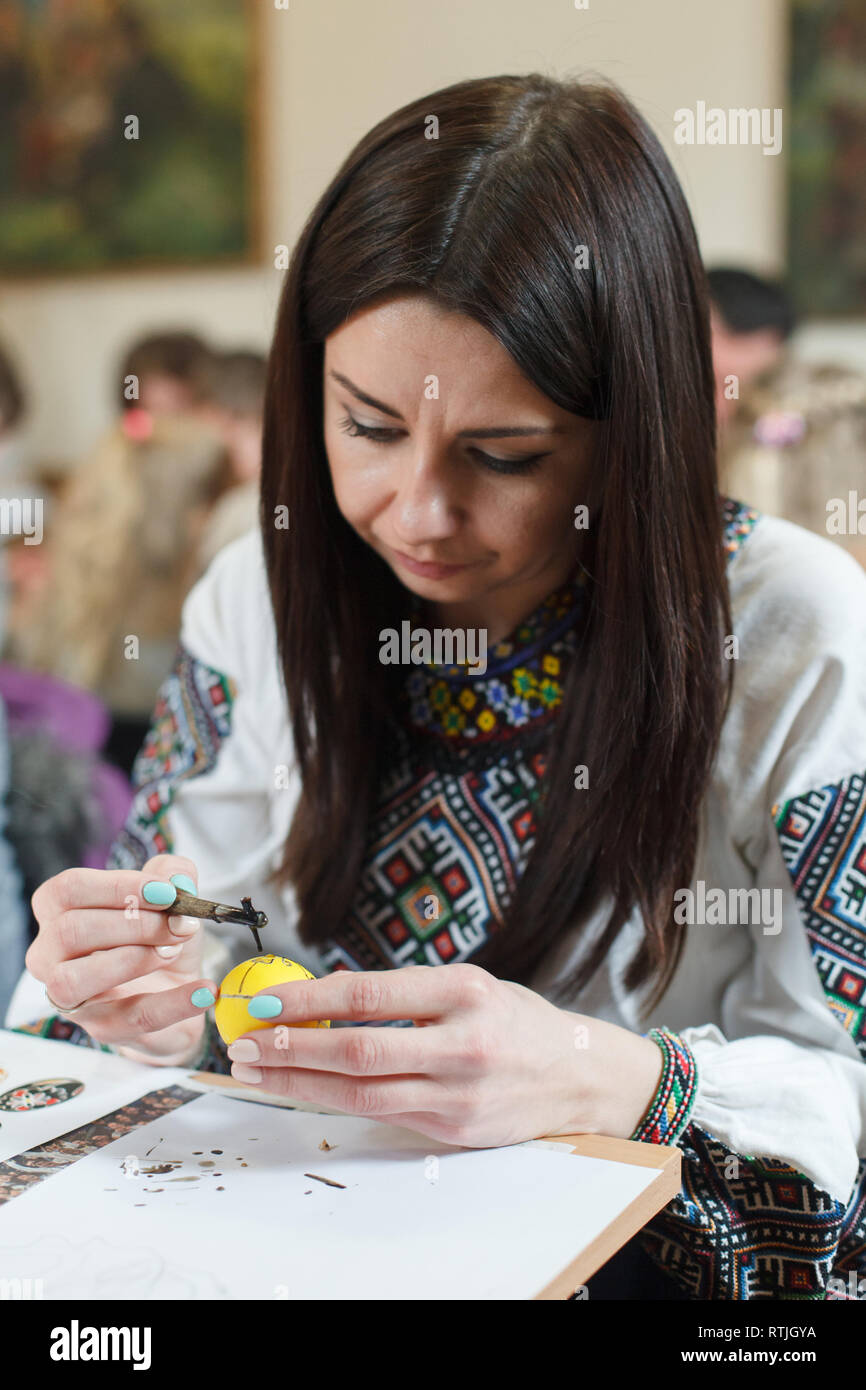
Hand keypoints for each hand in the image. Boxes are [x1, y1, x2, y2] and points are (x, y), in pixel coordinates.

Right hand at [27, 854, 219, 1065]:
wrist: (179, 988)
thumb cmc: (160, 935)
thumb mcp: (171, 896)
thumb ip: (174, 873)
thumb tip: (178, 881)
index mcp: (58, 912)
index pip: (68, 890)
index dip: (118, 887)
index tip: (167, 892)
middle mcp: (49, 956)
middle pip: (71, 932)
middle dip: (135, 924)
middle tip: (180, 926)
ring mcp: (71, 998)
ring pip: (75, 980)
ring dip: (135, 960)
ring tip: (175, 952)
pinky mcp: (103, 1029)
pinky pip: (131, 1018)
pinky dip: (173, 1003)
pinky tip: (205, 991)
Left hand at [222, 962, 663, 1146]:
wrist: (581, 1077)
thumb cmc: (517, 1021)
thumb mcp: (470, 985)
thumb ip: (406, 992)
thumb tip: (324, 996)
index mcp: (464, 991)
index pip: (368, 995)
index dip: (309, 1000)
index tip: (265, 1000)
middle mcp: (462, 1043)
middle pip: (357, 1049)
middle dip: (291, 1046)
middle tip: (244, 1040)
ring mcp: (458, 1093)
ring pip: (360, 1092)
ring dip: (299, 1082)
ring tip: (256, 1069)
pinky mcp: (453, 1129)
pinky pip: (381, 1114)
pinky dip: (334, 1100)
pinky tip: (302, 1088)